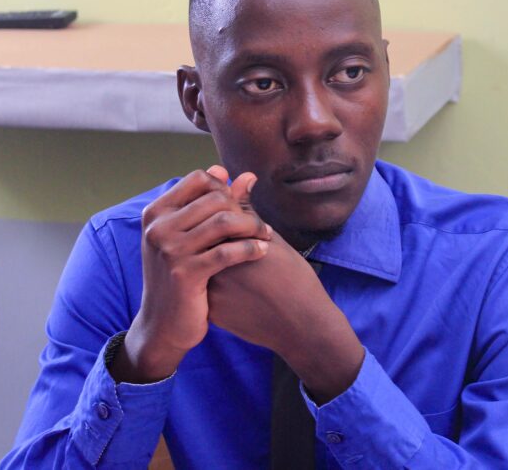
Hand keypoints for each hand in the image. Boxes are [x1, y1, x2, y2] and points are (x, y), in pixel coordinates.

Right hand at [111, 166, 270, 383]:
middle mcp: (158, 227)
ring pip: (224, 221)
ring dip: (253, 226)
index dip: (224, 188)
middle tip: (260, 225)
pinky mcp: (185, 274)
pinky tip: (262, 251)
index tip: (239, 206)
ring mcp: (170, 250)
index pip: (199, 179)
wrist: (162, 324)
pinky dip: (251, 248)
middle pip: (215, 198)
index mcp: (156, 212)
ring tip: (266, 236)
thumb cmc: (179, 275)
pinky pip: (228, 251)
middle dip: (244, 209)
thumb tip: (246, 176)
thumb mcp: (187, 237)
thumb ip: (213, 205)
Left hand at [208, 230, 364, 402]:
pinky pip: (207, 292)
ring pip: (205, 268)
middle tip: (249, 261)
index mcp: (232, 243)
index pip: (217, 220)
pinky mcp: (211, 312)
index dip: (234, 224)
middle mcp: (215, 265)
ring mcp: (210, 291)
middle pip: (208, 244)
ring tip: (246, 276)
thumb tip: (241, 182)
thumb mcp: (274, 240)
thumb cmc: (294, 278)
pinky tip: (242, 292)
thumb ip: (249, 213)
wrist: (302, 324)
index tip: (250, 235)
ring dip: (218, 265)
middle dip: (222, 243)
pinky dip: (220, 288)